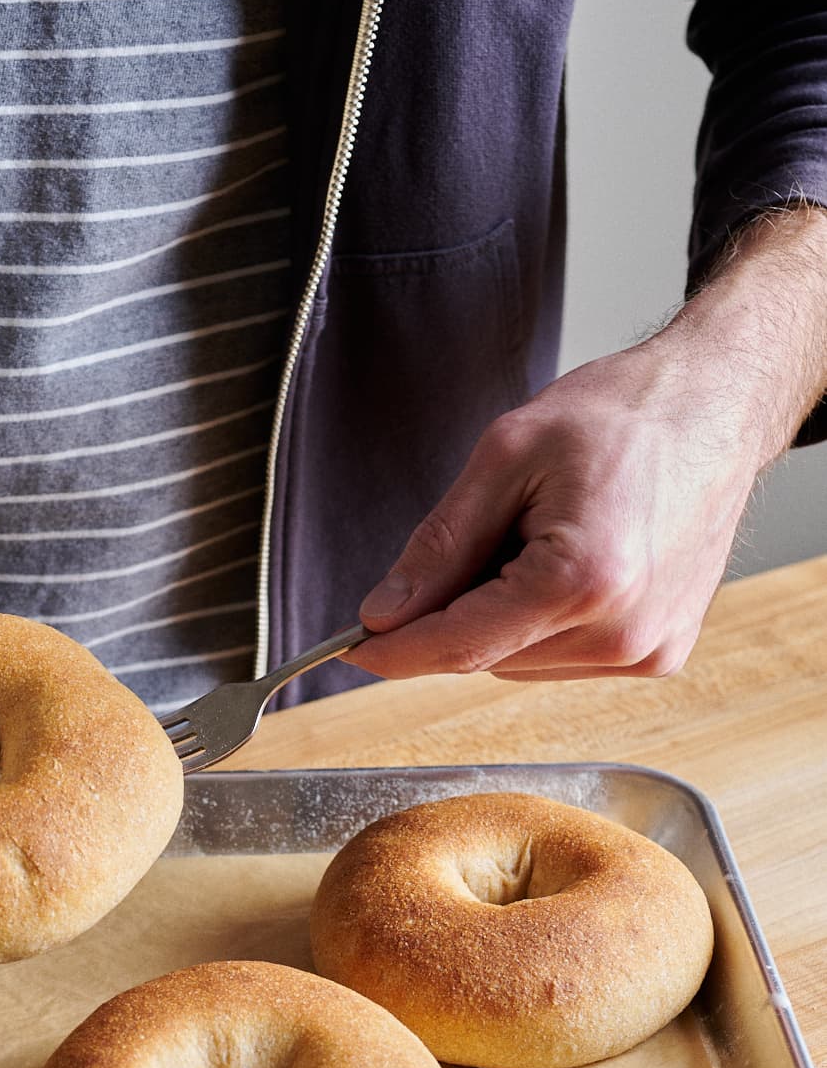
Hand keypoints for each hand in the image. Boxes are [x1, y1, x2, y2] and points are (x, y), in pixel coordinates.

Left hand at [346, 209, 826, 682]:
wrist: (716, 405)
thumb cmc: (624, 414)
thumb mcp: (506, 455)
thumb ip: (440, 545)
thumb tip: (385, 612)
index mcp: (584, 579)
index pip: (458, 643)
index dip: (394, 649)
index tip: (349, 648)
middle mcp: (623, 632)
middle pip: (485, 655)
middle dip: (457, 608)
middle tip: (489, 527)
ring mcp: (648, 651)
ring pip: (518, 662)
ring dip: (503, 614)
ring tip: (546, 535)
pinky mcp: (659, 654)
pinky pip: (561, 658)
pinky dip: (541, 620)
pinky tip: (572, 561)